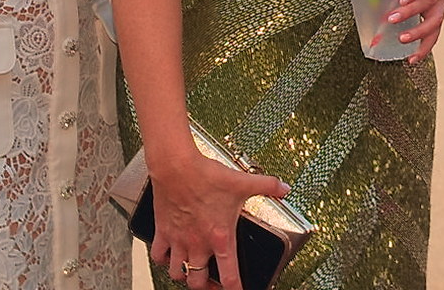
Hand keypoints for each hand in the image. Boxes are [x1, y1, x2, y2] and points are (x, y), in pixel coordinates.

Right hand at [148, 146, 290, 289]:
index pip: (229, 276)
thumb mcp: (243, 182)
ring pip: (177, 273)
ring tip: (190, 272)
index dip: (235, 289)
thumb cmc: (207, 175)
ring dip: (184, 275)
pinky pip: (158, 256)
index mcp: (220, 237)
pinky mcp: (163, 231)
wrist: (177, 166)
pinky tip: (168, 255)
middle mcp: (198, 244)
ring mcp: (178, 240)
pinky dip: (162, 260)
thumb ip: (267, 186)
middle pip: (198, 282)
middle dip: (205, 287)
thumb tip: (285, 188)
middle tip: (211, 284)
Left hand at [388, 0, 443, 64]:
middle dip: (411, 12)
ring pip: (435, 21)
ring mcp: (440, 4)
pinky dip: (424, 48)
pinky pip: (434, 36)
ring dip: (419, 32)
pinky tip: (412, 58)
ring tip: (402, 40)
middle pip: (429, 1)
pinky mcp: (437, 19)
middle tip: (391, 19)